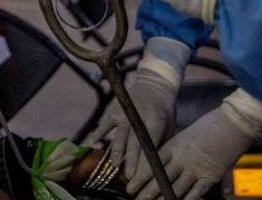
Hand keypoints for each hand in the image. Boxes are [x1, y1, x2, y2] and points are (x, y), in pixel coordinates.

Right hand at [85, 38, 189, 178]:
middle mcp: (136, 117)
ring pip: (118, 136)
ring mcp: (123, 113)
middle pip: (132, 143)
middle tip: (129, 177)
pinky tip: (93, 145)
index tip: (141, 175)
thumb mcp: (168, 127)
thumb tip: (154, 168)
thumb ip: (160, 144)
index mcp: (154, 121)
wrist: (153, 85)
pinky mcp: (112, 110)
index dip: (144, 161)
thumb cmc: (164, 112)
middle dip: (130, 161)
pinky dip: (97, 136)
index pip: (148, 145)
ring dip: (116, 152)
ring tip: (114, 166)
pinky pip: (104, 125)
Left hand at [128, 89, 261, 199]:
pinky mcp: (210, 176)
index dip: (140, 177)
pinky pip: (195, 192)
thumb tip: (168, 164)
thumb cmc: (210, 126)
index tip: (131, 185)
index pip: (151, 164)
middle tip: (136, 198)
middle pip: (160, 178)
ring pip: (174, 188)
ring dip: (162, 199)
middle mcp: (181, 158)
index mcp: (173, 146)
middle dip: (146, 191)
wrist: (232, 123)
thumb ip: (177, 151)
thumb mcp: (187, 136)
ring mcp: (195, 168)